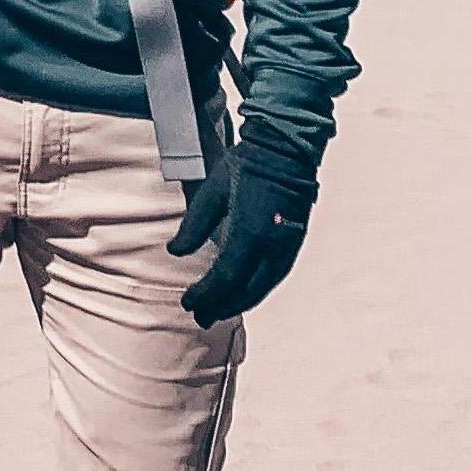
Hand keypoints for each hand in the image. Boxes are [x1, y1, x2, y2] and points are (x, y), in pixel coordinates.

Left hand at [169, 138, 317, 326]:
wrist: (286, 152)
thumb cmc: (246, 166)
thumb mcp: (211, 191)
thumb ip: (193, 225)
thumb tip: (176, 252)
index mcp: (249, 232)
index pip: (224, 277)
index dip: (205, 295)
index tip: (188, 303)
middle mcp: (271, 247)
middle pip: (244, 290)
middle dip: (220, 306)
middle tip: (200, 318)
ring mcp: (286, 248)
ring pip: (262, 288)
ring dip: (239, 303)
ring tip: (219, 312)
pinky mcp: (294, 244)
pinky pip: (274, 277)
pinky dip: (257, 291)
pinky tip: (244, 294)